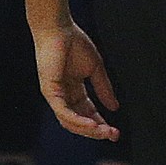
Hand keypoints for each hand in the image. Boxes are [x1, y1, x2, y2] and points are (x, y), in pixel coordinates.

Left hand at [33, 23, 119, 141]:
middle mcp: (63, 96)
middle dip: (96, 130)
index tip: (115, 131)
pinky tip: (91, 124)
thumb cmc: (75, 44)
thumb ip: (104, 88)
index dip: (101, 123)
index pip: (87, 112)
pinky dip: (77, 120)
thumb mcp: (96, 68)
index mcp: (74, 90)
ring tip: (105, 132)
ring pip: (70, 121)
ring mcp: (55, 95)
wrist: (60, 29)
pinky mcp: (50, 91)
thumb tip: (115, 107)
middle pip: (79, 121)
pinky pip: (63, 111)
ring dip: (88, 129)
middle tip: (113, 135)